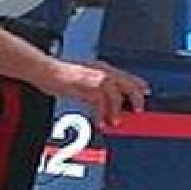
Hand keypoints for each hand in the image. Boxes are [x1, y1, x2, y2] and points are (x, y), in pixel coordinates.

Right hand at [33, 60, 149, 127]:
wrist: (43, 69)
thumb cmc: (61, 75)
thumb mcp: (85, 82)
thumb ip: (98, 91)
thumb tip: (110, 107)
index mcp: (102, 68)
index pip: (127, 76)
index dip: (139, 86)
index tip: (147, 95)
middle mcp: (101, 70)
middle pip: (127, 83)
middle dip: (136, 98)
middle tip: (137, 111)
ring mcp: (93, 76)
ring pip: (115, 93)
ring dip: (117, 110)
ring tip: (115, 121)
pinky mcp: (83, 84)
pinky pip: (98, 101)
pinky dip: (101, 113)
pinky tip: (100, 121)